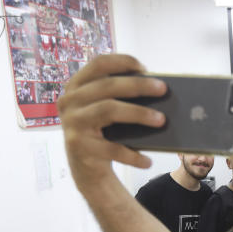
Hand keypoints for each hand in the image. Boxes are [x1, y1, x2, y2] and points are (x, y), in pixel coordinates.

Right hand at [57, 54, 167, 186]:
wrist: (86, 169)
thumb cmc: (103, 134)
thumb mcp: (106, 111)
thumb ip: (120, 97)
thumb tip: (155, 88)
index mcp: (76, 86)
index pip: (98, 64)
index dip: (122, 62)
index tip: (145, 68)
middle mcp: (70, 101)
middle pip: (107, 86)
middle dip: (138, 85)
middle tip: (163, 89)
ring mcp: (72, 123)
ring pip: (109, 110)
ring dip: (139, 113)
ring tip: (161, 120)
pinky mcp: (78, 146)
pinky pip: (111, 148)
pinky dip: (132, 155)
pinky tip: (147, 161)